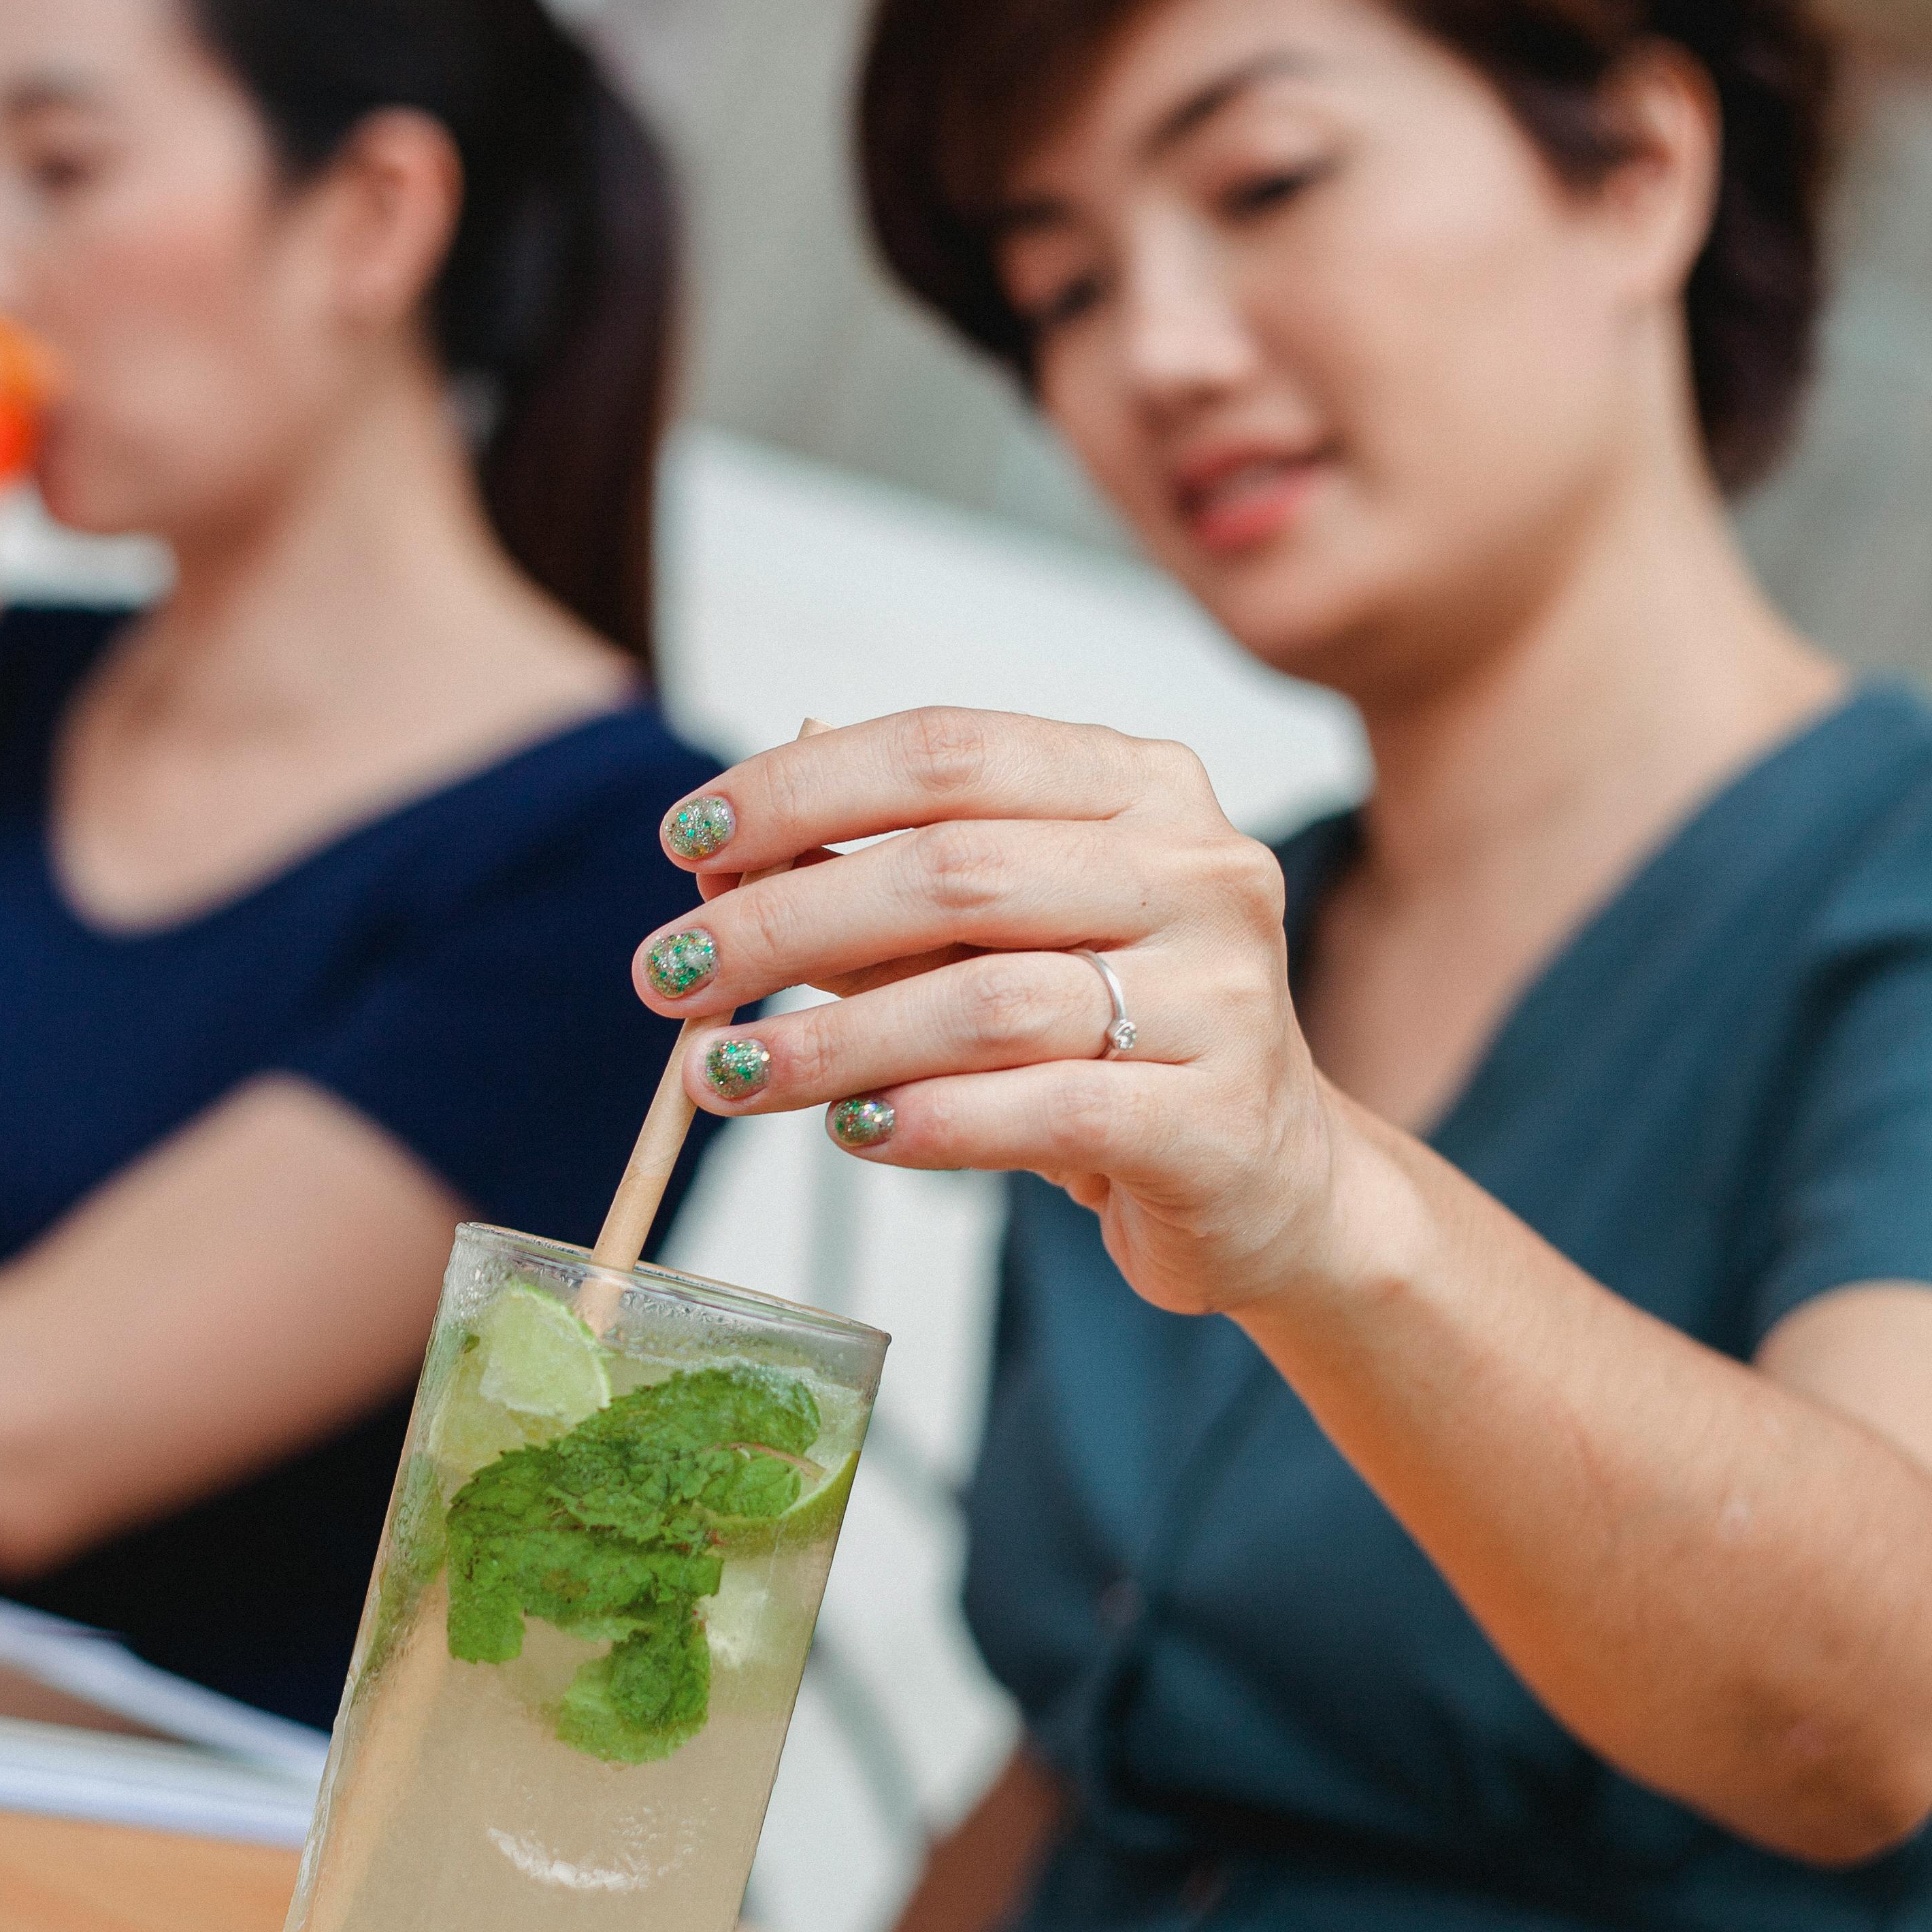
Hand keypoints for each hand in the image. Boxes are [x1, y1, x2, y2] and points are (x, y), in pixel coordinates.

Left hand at [640, 709, 1353, 1320]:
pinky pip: (1041, 1111)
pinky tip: (852, 1132)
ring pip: (985, 1000)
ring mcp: (1220, 993)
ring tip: (723, 1072)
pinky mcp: (1213, 1119)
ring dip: (827, 1039)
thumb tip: (715, 869)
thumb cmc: (1103, 1041)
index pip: (945, 750)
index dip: (800, 787)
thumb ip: (877, 896)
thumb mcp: (995, 942)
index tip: (685, 838)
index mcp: (1139, 787)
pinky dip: (926, 1121)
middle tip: (666, 974)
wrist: (1265, 1181)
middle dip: (781, 921)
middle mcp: (1195, 869)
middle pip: (950, 870)